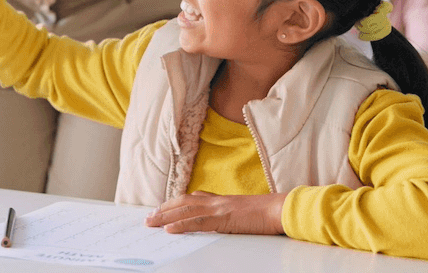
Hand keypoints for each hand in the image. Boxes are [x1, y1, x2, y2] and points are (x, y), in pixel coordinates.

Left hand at [145, 191, 287, 234]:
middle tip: (148, 217)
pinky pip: (198, 222)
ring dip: (165, 217)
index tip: (161, 208)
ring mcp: (218, 209)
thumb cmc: (265, 211)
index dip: (173, 203)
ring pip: (184, 211)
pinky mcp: (223, 219)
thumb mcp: (241, 209)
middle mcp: (215, 201)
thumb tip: (217, 218)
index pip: (190, 198)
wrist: (279, 209)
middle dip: (164, 210)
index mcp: (219, 199)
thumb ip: (226, 210)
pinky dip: (181, 225)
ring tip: (151, 223)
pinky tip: (169, 229)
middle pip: (182, 203)